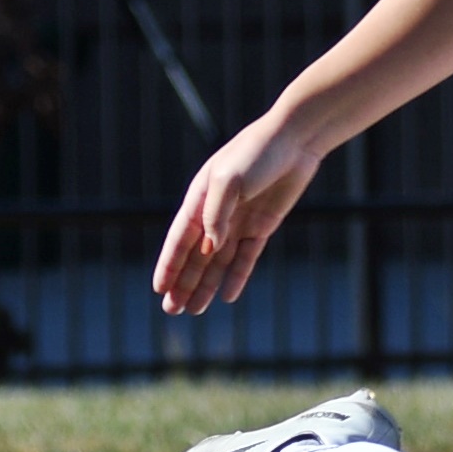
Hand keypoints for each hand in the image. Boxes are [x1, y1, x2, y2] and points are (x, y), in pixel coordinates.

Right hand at [152, 114, 323, 315]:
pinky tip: (228, 296)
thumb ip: (216, 214)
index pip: (179, 239)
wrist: (294, 140)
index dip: (169, 265)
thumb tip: (209, 248)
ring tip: (195, 310)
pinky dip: (237, 276)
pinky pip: (246, 257)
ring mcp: (240, 221)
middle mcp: (216, 213)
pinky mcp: (263, 226)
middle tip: (171, 311)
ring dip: (206, 285)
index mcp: (199, 199)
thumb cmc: (256, 153)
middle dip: (183, 283)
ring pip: (219, 262)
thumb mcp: (229, 180)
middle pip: (196, 256)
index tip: (158, 289)